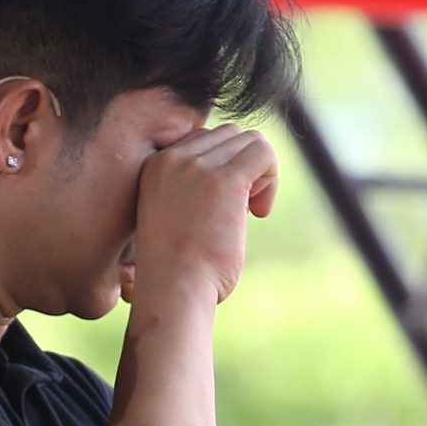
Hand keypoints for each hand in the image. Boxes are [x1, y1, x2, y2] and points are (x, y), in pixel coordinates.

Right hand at [130, 125, 278, 306]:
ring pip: (249, 140)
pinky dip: (271, 178)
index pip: (204, 139)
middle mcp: (172, 159)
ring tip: (252, 210)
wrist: (173, 290)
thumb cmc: (176, 268)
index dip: (224, 166)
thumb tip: (237, 172)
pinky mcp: (225, 181)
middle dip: (244, 166)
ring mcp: (197, 167)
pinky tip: (259, 212)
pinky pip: (263, 153)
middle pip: (229, 135)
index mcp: (154, 165)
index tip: (226, 205)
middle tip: (244, 208)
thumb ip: (192, 188)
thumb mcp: (172, 215)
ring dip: (259, 172)